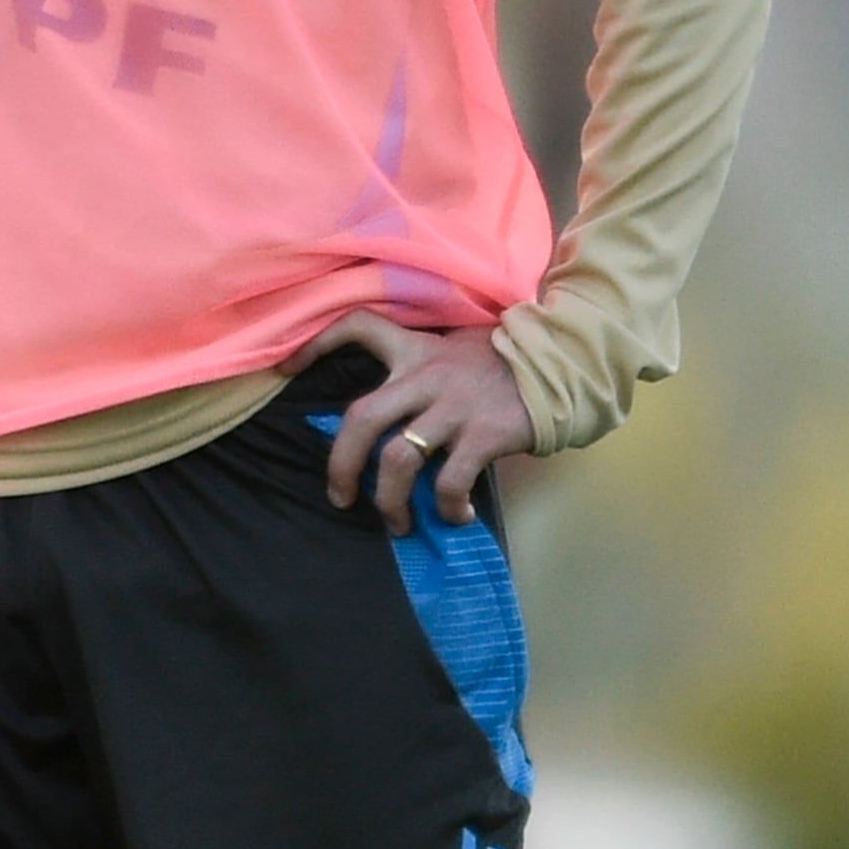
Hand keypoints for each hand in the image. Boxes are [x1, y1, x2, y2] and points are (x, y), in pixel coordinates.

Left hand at [285, 309, 533, 533]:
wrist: (561, 365)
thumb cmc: (502, 363)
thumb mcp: (453, 348)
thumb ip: (421, 369)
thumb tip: (388, 417)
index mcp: (416, 349)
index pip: (357, 326)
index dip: (316, 343)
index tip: (287, 366)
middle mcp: (427, 375)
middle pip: (361, 418)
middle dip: (341, 464)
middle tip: (340, 497)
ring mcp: (453, 406)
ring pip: (398, 459)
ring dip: (389, 500)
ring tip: (396, 522)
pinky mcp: (483, 434)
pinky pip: (449, 480)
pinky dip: (446, 507)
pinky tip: (455, 518)